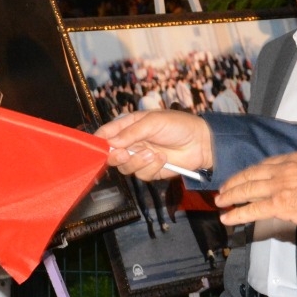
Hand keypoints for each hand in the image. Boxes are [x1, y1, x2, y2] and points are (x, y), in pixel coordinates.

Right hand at [97, 110, 213, 182]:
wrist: (201, 142)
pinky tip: (162, 158)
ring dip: (137, 162)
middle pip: (111, 155)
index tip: (95, 148)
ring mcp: (140, 157)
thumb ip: (131, 132)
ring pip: (125, 167)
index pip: (106, 134)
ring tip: (152, 154)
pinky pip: (141, 174)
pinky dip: (151, 167)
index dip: (98, 141)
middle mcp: (132, 143)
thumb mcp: (153, 122)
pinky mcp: (150, 170)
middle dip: (116, 156)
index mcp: (129, 126)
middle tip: (124, 154)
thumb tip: (111, 143)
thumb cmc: (178, 125)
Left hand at [214, 152, 296, 230]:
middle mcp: (284, 169)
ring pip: (248, 190)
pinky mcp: (280, 204)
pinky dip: (238, 214)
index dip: (250, 172)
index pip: (265, 164)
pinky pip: (253, 209)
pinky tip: (228, 218)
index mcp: (294, 159)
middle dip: (235, 182)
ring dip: (231, 196)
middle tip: (223, 189)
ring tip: (220, 203)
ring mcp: (280, 185)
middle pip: (251, 174)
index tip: (242, 177)